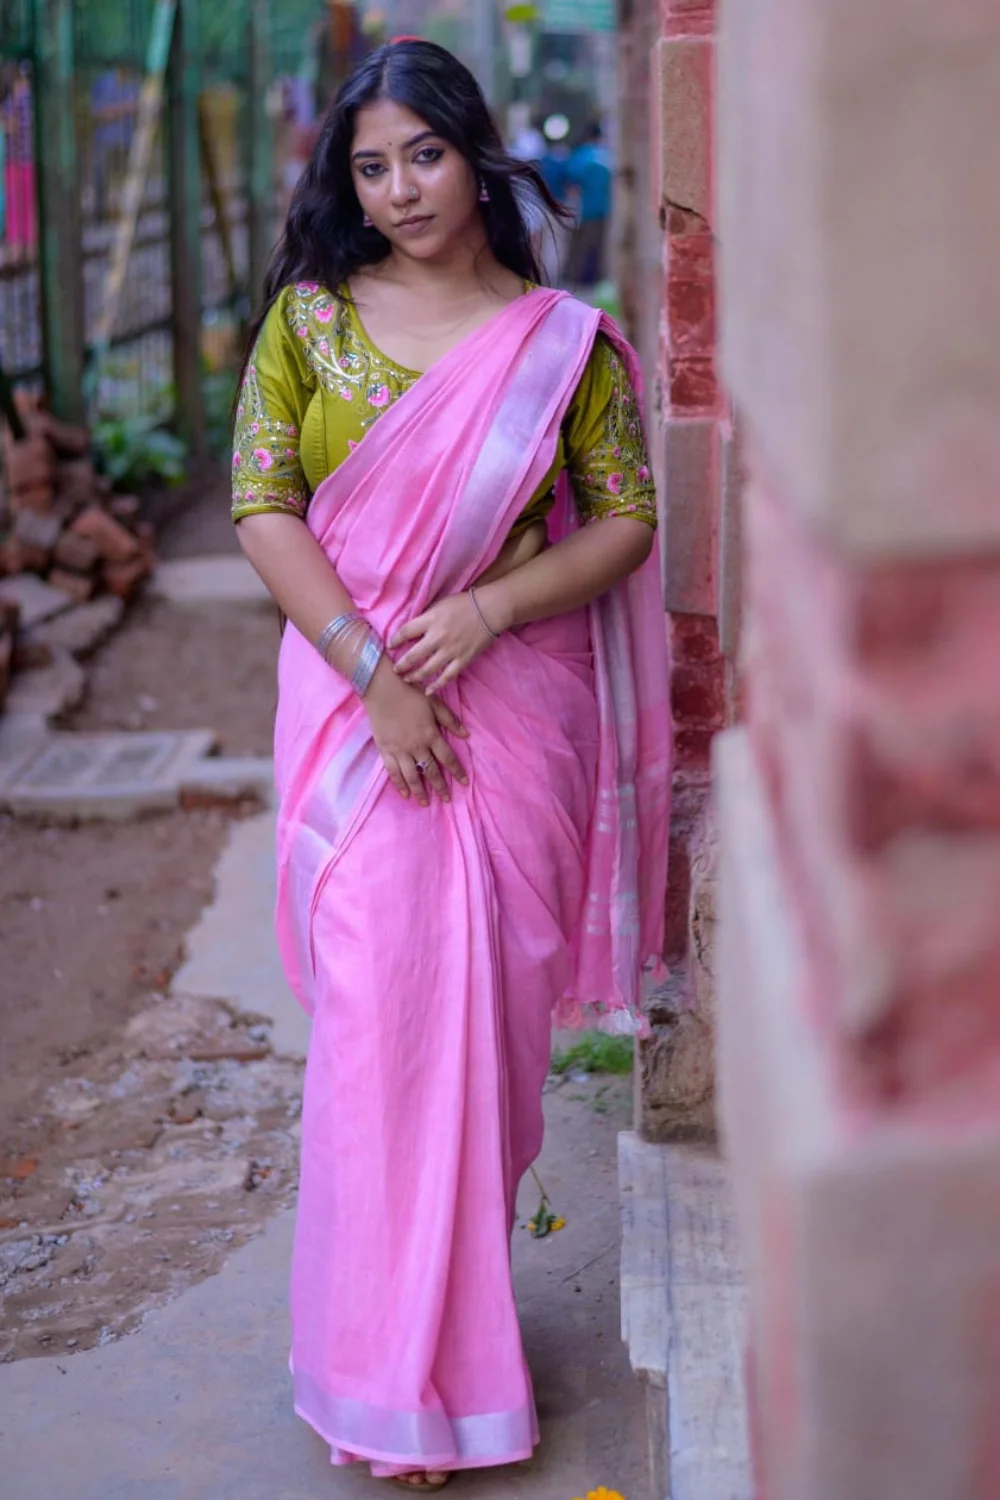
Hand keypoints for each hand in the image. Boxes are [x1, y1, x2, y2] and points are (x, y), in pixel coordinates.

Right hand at [364, 659, 468, 804]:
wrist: (381, 688)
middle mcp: (416, 746)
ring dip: (420, 791)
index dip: (457, 772)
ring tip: (425, 803)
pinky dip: (399, 784)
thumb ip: (450, 720)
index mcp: (431, 734)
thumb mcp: (435, 703)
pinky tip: (405, 794)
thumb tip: (466, 735)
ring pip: (411, 776)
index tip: (464, 783)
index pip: (447, 758)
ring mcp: (399, 750)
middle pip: (430, 771)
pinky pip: (393, 772)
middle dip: (440, 787)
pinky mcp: (385, 750)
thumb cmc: (410, 692)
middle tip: (446, 799)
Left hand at [390, 592, 499, 694]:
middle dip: (401, 665)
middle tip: (395, 670)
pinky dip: (436, 685)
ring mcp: (450, 650)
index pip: (405, 632)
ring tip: (407, 679)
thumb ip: (426, 617)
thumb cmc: (464, 604)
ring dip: (414, 676)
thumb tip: (411, 629)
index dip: (394, 641)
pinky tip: (428, 690)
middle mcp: (438, 637)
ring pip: (427, 669)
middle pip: (412, 655)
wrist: (490, 610)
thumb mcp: (440, 604)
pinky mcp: (462, 659)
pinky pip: (447, 676)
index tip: (390, 646)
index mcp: (430, 620)